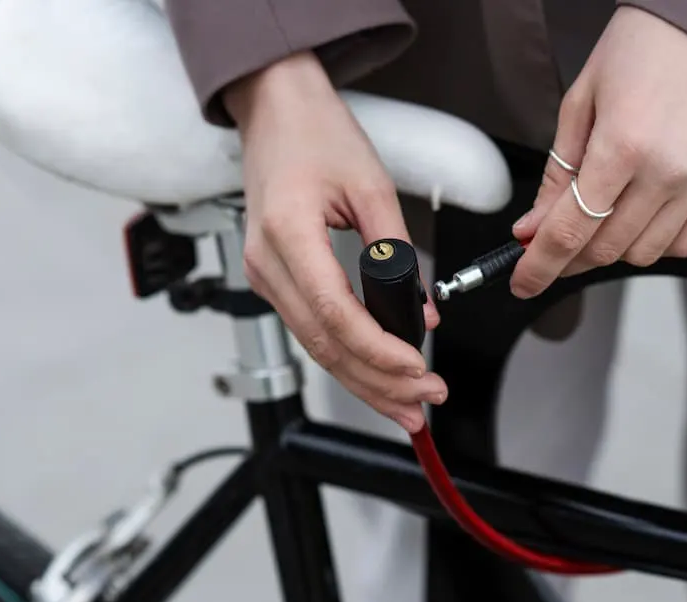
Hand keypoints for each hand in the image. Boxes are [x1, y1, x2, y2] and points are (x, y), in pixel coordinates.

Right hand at [225, 52, 445, 432]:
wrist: (274, 111)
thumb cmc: (317, 135)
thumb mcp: (371, 185)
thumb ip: (398, 251)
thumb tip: (424, 311)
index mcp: (288, 233)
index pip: (335, 314)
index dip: (379, 351)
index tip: (418, 367)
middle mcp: (266, 263)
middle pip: (324, 345)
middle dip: (378, 382)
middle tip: (424, 402)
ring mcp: (263, 275)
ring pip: (316, 348)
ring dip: (364, 382)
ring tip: (407, 404)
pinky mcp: (273, 280)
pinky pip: (311, 332)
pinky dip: (347, 359)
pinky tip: (376, 378)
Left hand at [509, 6, 686, 297]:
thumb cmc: (640, 51)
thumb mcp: (580, 105)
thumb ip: (556, 175)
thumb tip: (532, 229)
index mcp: (622, 146)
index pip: (570, 231)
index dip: (540, 266)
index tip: (523, 281)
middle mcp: (666, 171)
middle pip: (605, 249)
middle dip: (568, 258)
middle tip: (550, 246)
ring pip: (642, 254)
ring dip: (609, 251)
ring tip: (597, 222)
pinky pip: (684, 243)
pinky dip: (654, 244)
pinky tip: (637, 220)